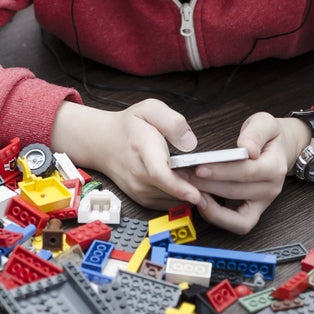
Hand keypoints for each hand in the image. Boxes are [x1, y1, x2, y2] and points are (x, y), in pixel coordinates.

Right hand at [51, 99, 202, 208]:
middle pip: (171, 190)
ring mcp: (139, 190)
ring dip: (189, 191)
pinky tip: (186, 182)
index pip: (159, 173)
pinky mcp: (143, 199)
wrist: (103, 143)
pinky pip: (168, 203)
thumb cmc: (129, 126)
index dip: (179, 186)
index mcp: (142, 149)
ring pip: (172, 199)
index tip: (196, 194)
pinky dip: (180, 196)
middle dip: (195, 187)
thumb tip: (190, 142)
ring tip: (198, 175)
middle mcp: (138, 175)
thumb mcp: (150, 109)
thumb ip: (172, 121)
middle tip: (210, 176)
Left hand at [181, 112, 309, 233]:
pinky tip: (201, 202)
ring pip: (235, 213)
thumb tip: (247, 148)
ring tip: (187, 188)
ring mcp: (262, 203)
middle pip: (235, 191)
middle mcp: (271, 188)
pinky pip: (239, 224)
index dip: (221, 171)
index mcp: (274, 166)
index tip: (199, 167)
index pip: (246, 171)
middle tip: (182, 175)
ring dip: (208, 203)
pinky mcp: (254, 212)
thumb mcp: (264, 124)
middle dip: (205, 184)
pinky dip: (219, 218)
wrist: (277, 150)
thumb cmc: (267, 137)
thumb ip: (255, 133)